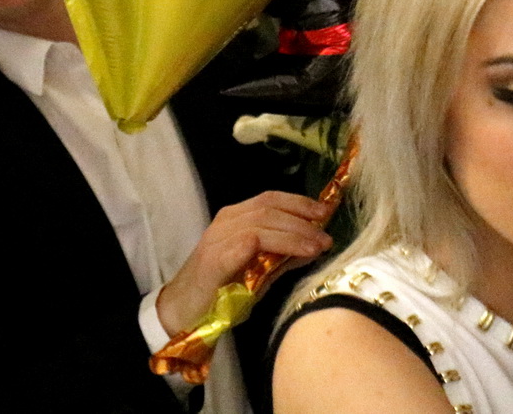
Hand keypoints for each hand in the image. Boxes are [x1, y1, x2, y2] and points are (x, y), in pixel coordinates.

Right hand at [155, 191, 332, 336]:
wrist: (184, 312)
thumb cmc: (220, 293)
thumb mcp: (259, 273)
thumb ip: (283, 258)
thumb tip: (315, 246)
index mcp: (234, 219)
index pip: (270, 199)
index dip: (300, 202)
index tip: (327, 211)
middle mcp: (225, 221)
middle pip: (269, 206)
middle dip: (303, 216)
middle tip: (328, 232)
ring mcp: (218, 238)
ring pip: (263, 221)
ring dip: (297, 231)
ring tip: (320, 245)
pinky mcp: (216, 258)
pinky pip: (251, 241)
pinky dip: (282, 243)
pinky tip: (302, 252)